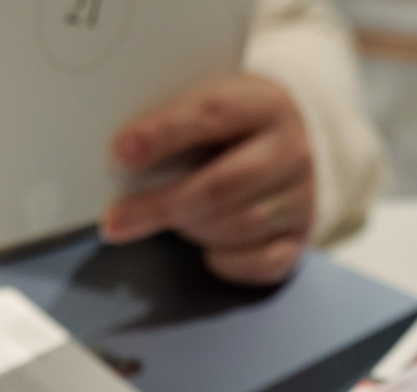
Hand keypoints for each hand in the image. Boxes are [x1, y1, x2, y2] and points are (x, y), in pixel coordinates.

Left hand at [101, 74, 313, 285]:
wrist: (286, 149)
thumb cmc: (230, 129)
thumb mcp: (209, 106)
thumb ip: (176, 125)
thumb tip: (120, 159)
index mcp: (266, 102)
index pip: (213, 114)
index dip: (164, 134)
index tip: (120, 153)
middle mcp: (292, 150)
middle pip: (222, 185)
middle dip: (161, 206)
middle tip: (115, 221)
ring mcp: (302, 197)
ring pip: (236, 227)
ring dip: (190, 230)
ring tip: (165, 223)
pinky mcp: (301, 238)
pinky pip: (258, 264)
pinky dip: (224, 261)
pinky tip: (206, 249)